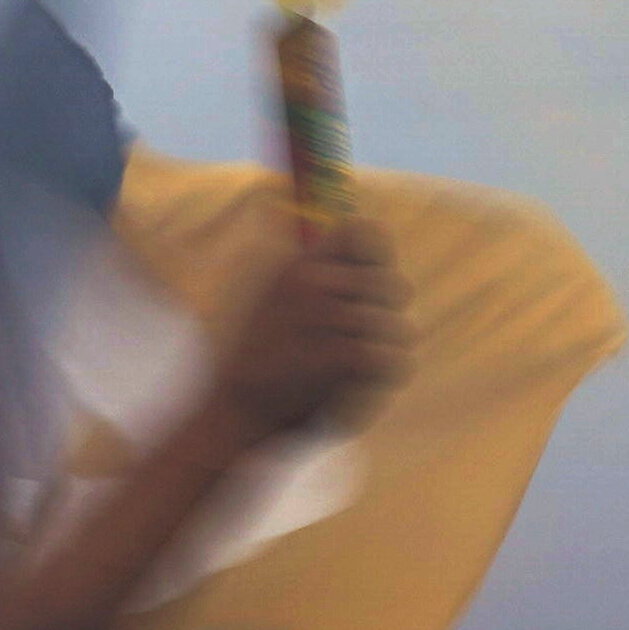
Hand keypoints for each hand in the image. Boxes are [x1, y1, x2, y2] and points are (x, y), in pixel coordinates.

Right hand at [201, 212, 403, 443]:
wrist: (232, 411)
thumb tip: (305, 218)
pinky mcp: (333, 360)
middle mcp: (311, 284)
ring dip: (390, 347)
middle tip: (371, 331)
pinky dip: (388, 372)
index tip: (370, 283)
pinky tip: (371, 378)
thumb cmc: (254, 360)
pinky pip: (390, 360)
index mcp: (297, 265)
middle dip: (388, 312)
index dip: (377, 257)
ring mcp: (323, 321)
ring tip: (372, 360)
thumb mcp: (263, 298)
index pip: (362, 232)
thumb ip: (300, 269)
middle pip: (391, 285)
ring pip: (395, 327)